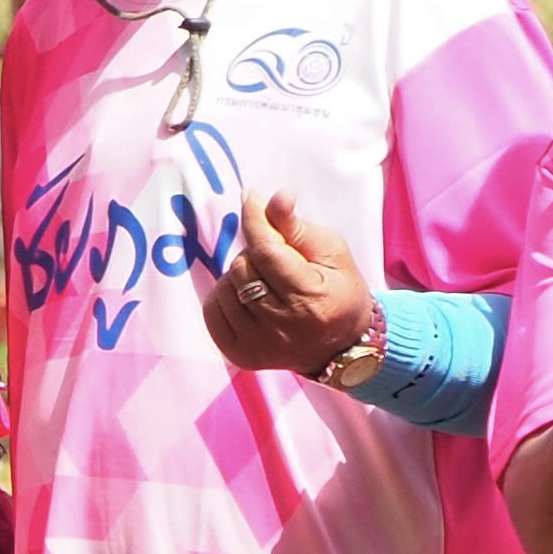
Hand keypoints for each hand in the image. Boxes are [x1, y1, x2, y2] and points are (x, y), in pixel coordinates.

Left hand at [199, 191, 375, 375]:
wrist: (340, 347)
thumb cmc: (338, 290)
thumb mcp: (331, 252)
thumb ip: (296, 227)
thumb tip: (274, 197)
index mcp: (310, 298)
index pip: (267, 252)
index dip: (255, 222)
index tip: (250, 198)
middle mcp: (282, 327)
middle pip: (242, 268)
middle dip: (255, 253)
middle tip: (277, 260)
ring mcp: (258, 345)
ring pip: (225, 287)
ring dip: (239, 275)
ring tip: (266, 282)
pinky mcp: (240, 355)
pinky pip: (212, 311)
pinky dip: (224, 296)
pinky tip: (247, 299)